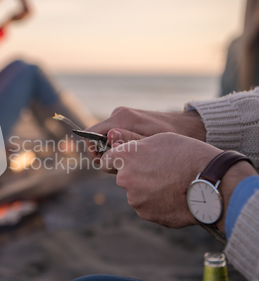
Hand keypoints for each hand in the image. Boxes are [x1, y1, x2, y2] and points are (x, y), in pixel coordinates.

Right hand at [86, 107, 205, 158]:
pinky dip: (120, 148)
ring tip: (132, 161)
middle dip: (104, 155)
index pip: (90, 134)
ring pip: (105, 139)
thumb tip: (107, 141)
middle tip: (122, 166)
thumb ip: (129, 142)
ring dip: (113, 152)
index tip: (105, 163)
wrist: (190, 127)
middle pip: (96, 138)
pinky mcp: (127, 122)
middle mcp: (118, 114)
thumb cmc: (173, 136)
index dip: (92, 151)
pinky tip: (136, 156)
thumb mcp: (152, 143)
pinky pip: (114, 137)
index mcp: (121, 118)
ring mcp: (122, 117)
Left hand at [101, 133, 221, 227]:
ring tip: (171, 184)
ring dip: (147, 190)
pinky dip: (157, 203)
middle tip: (159, 172)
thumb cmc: (188, 154)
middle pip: (123, 178)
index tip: (125, 162)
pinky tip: (174, 196)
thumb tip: (117, 145)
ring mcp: (135, 199)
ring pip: (136, 193)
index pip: (106, 160)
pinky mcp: (146, 214)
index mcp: (126, 157)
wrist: (211, 181)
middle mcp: (125, 179)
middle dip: (135, 176)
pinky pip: (147, 207)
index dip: (116, 160)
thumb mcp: (160, 138)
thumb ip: (134, 144)